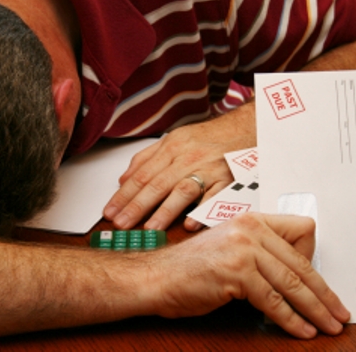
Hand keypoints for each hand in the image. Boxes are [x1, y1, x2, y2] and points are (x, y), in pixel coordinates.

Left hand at [103, 102, 255, 230]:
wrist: (245, 127)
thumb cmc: (208, 138)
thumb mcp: (173, 140)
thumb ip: (146, 158)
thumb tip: (123, 179)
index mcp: (171, 147)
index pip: (142, 175)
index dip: (124, 195)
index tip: (110, 212)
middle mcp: (187, 157)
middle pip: (158, 183)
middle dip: (137, 206)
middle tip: (122, 224)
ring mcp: (209, 169)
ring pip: (183, 190)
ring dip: (165, 211)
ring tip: (150, 228)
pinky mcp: (228, 179)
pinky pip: (214, 197)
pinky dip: (202, 210)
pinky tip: (190, 223)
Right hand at [145, 213, 349, 338]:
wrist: (156, 277)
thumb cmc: (190, 268)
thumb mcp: (229, 248)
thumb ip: (260, 253)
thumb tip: (293, 275)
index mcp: (251, 220)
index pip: (303, 231)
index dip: (314, 258)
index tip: (319, 281)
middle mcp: (250, 230)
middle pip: (302, 263)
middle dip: (325, 294)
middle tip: (338, 312)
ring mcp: (244, 249)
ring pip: (293, 284)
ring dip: (315, 310)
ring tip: (327, 326)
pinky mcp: (237, 272)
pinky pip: (275, 301)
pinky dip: (291, 320)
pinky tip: (301, 330)